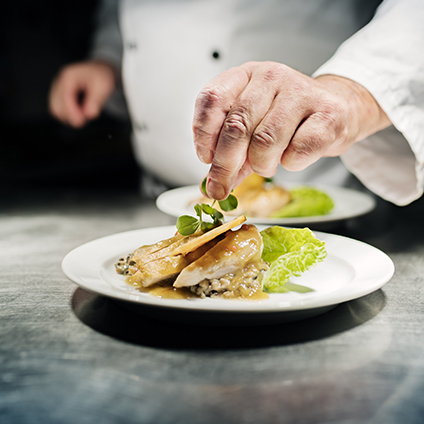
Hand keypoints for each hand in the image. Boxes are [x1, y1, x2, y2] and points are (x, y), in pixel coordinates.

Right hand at [49, 61, 116, 127]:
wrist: (100, 72)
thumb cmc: (101, 77)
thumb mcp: (103, 87)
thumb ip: (96, 101)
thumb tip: (89, 115)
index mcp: (68, 76)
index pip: (64, 98)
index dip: (72, 113)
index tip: (82, 122)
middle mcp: (59, 81)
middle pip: (56, 106)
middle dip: (71, 116)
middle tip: (86, 119)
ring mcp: (56, 88)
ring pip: (56, 110)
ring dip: (69, 117)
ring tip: (84, 115)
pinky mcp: (58, 95)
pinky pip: (58, 110)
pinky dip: (68, 115)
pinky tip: (79, 114)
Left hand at [193, 61, 389, 199]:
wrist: (337, 108)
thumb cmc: (287, 119)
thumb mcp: (252, 126)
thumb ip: (231, 152)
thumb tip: (212, 185)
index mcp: (245, 75)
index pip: (212, 99)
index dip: (202, 134)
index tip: (205, 158)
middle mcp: (271, 77)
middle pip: (236, 126)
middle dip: (224, 166)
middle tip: (221, 187)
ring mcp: (301, 92)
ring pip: (265, 142)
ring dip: (262, 165)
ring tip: (268, 163)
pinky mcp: (328, 113)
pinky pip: (297, 152)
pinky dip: (290, 164)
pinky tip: (293, 156)